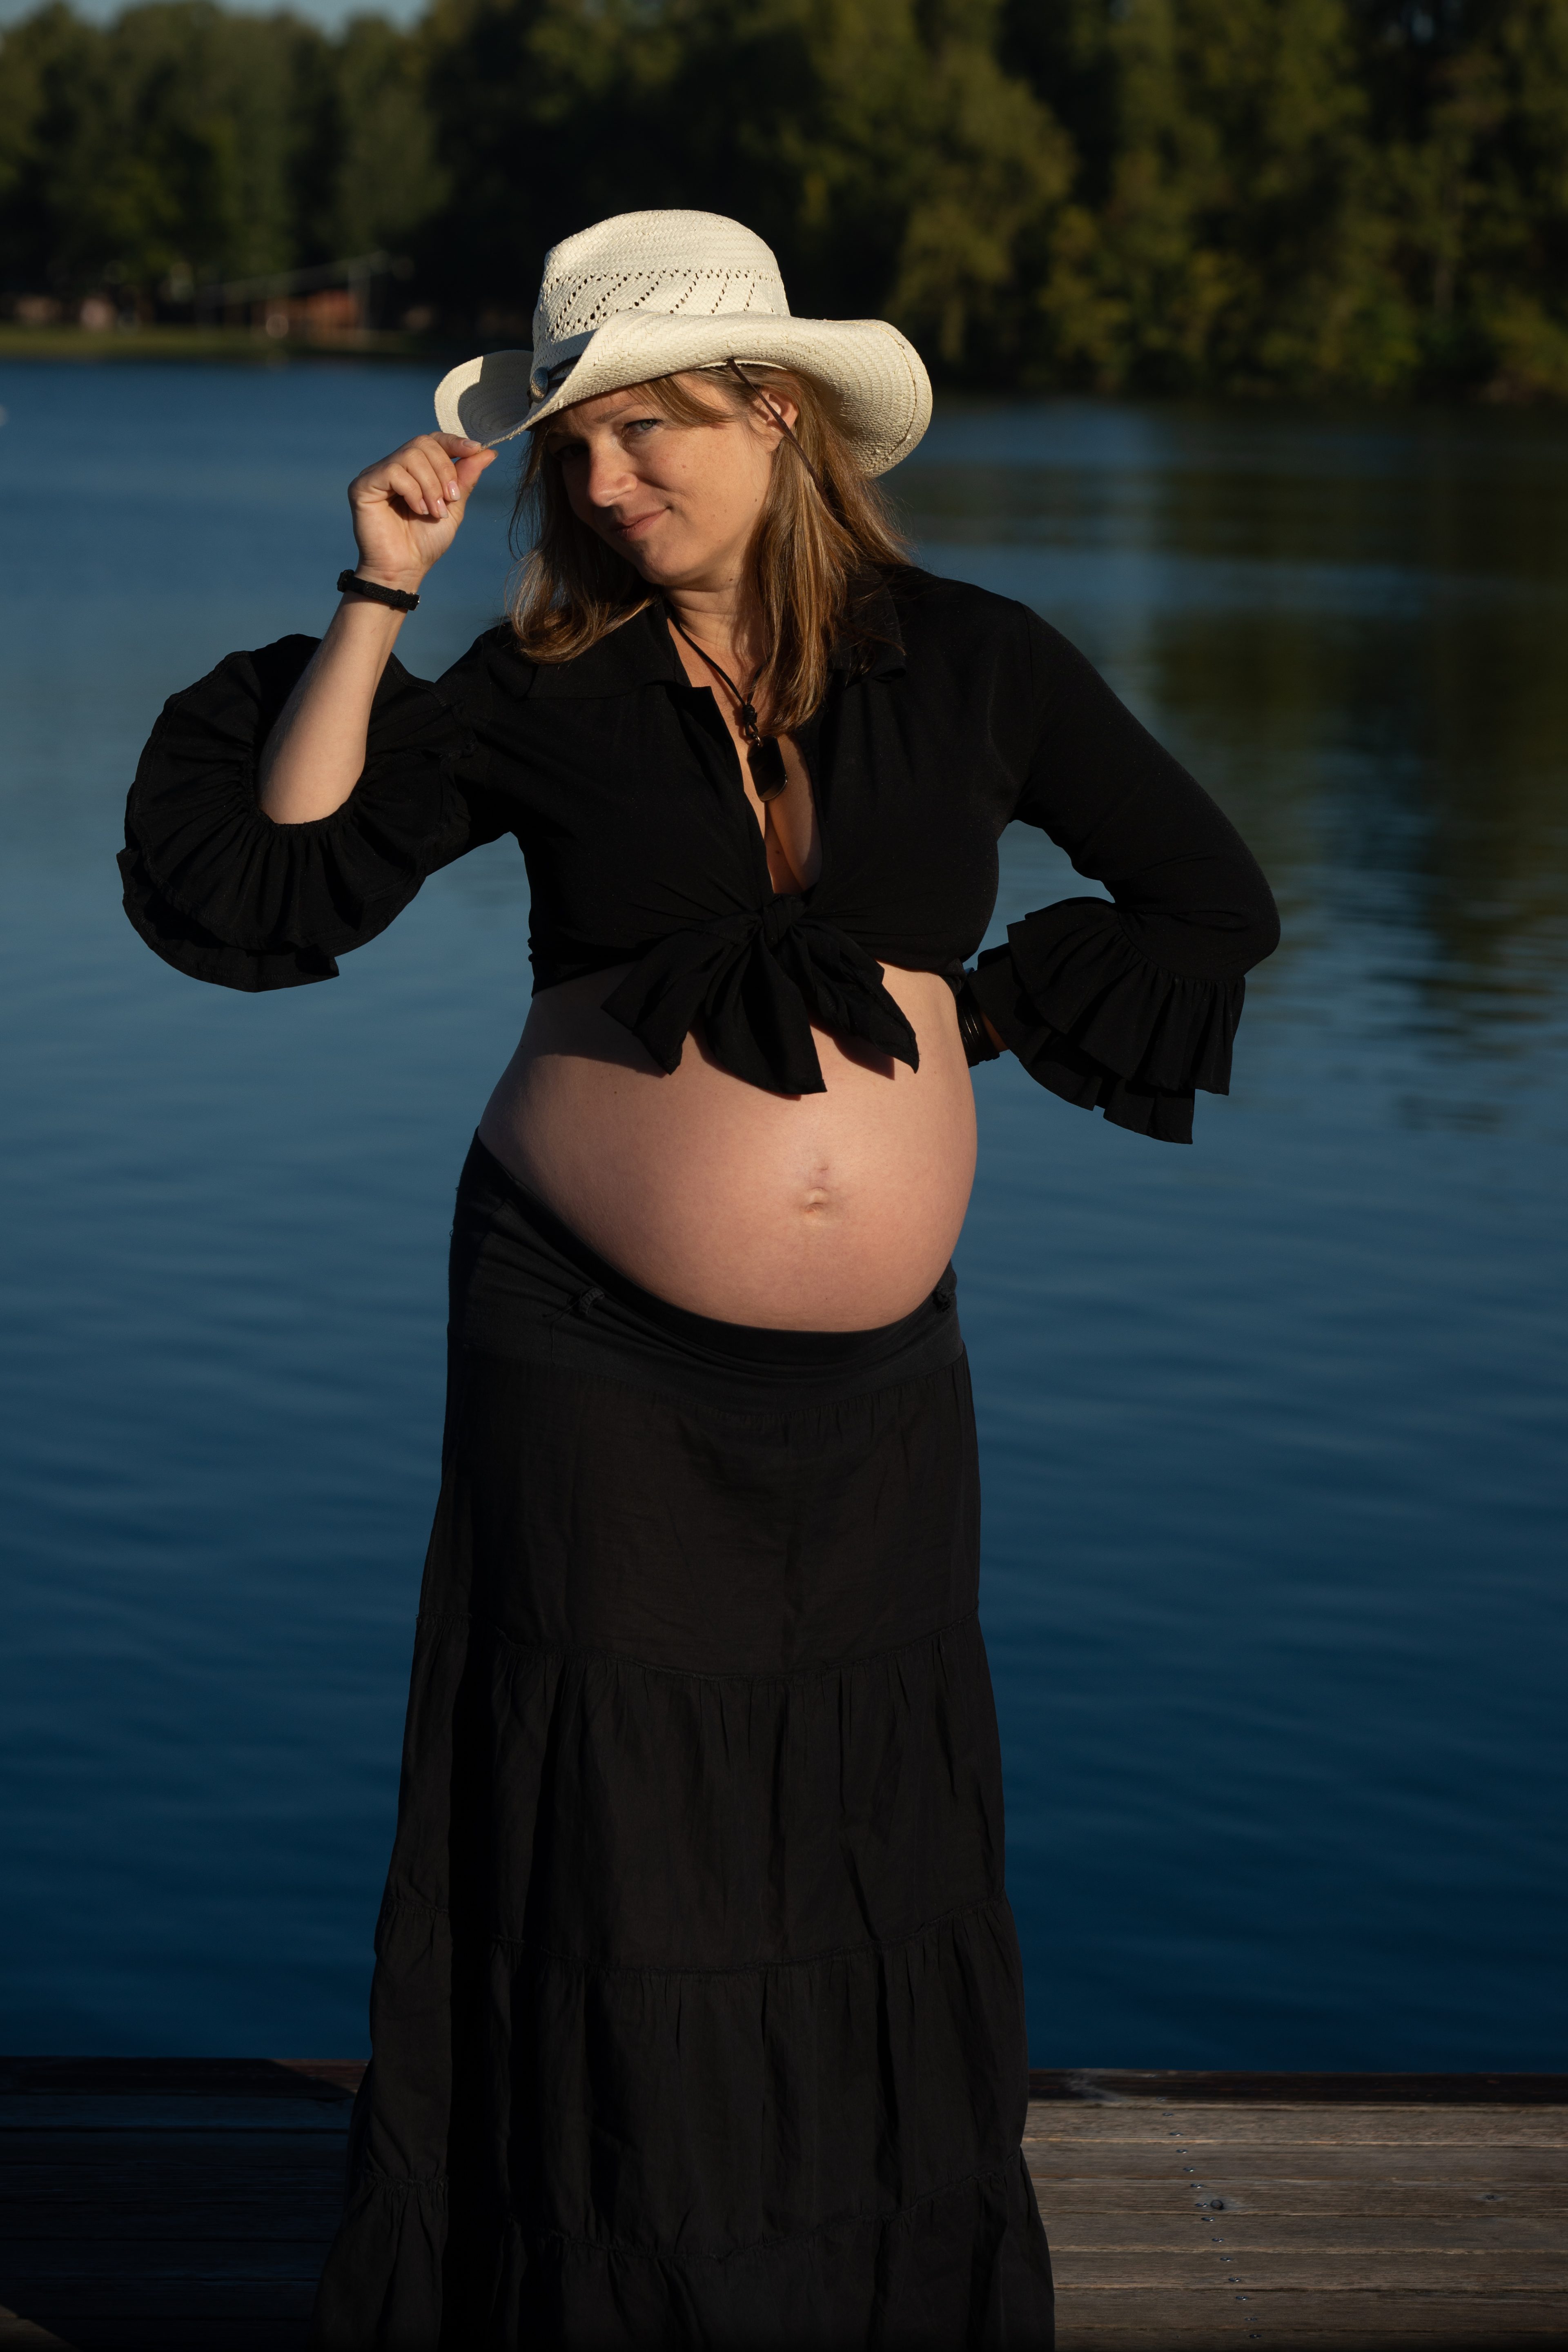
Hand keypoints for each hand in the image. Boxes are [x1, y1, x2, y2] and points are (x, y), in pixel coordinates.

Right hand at [347, 432, 496, 590]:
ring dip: (431, 485)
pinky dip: (413, 491)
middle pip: (422, 444)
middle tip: (450, 499)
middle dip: (444, 470)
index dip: (454, 441)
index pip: (432, 440)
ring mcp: (376, 474)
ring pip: (410, 456)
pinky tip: (418, 510)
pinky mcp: (363, 485)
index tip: (475, 449)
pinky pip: (393, 471)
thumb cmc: (425, 543)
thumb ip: (466, 478)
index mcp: (413, 470)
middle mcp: (393, 466)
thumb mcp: (453, 507)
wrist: (404, 570)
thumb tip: (487, 452)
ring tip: (434, 511)